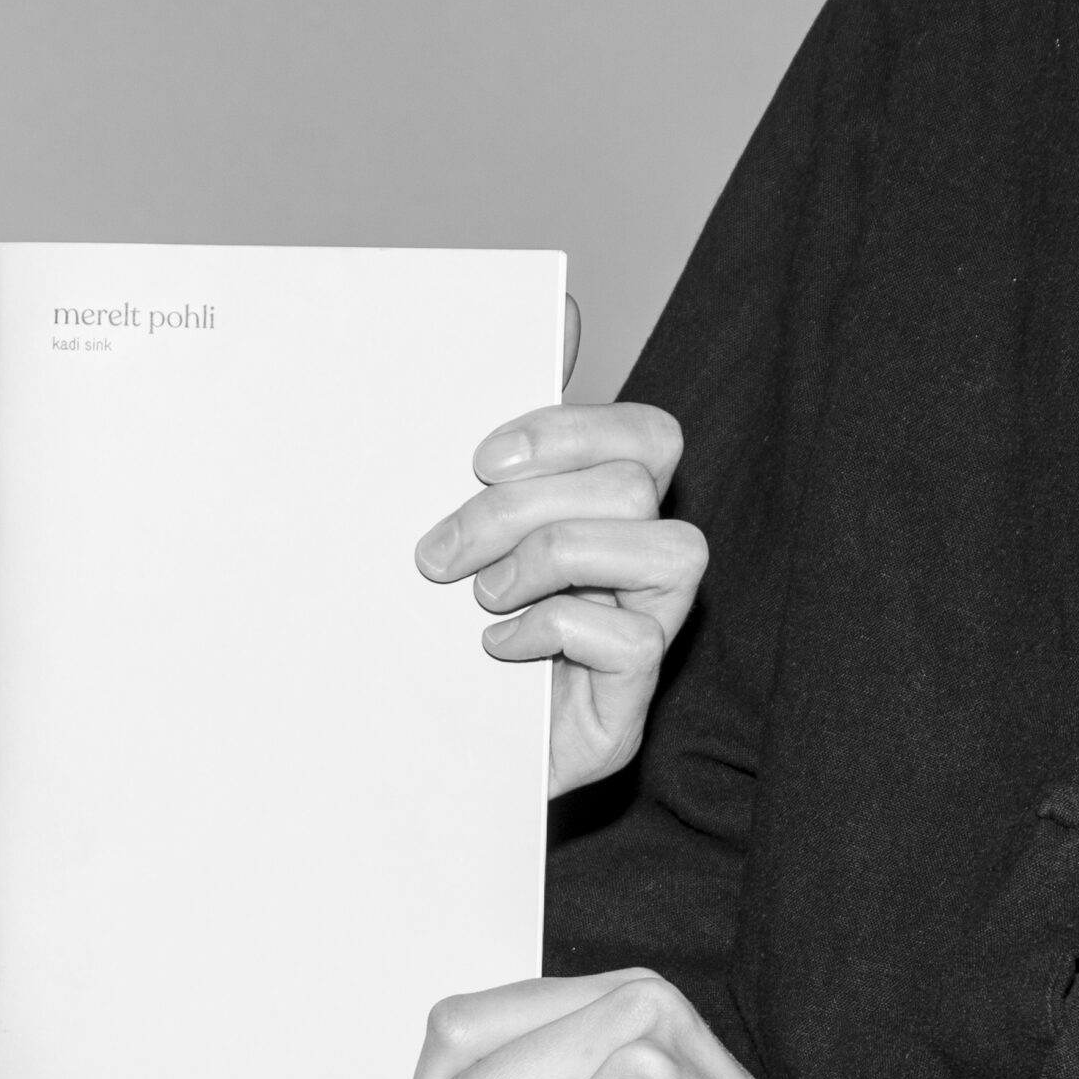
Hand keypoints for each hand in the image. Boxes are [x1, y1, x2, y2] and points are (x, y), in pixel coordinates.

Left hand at [412, 302, 706, 796]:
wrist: (414, 764)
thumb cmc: (437, 639)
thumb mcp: (451, 538)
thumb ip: (495, 452)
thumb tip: (552, 314)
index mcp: (607, 514)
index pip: (644, 434)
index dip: (571, 430)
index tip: (478, 461)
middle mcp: (643, 566)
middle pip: (637, 480)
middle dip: (525, 505)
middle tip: (440, 554)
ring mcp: (647, 633)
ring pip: (663, 547)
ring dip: (550, 559)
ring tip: (480, 598)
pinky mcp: (630, 704)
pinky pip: (632, 636)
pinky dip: (554, 629)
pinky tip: (496, 651)